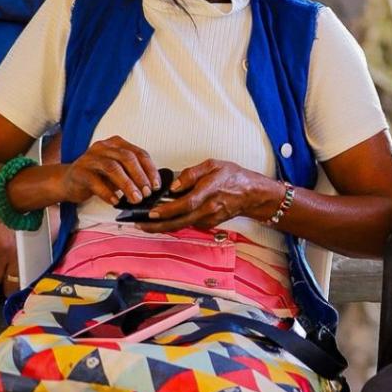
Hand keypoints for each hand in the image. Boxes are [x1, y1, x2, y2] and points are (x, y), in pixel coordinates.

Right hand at [59, 136, 161, 205]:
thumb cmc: (98, 176)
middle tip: (147, 193)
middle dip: (140, 177)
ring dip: (127, 185)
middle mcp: (103, 147)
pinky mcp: (79, 171)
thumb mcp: (119, 172)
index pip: (139, 153)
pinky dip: (107, 192)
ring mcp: (90, 158)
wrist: (68, 182)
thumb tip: (153, 186)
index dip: (150, 170)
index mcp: (117, 144)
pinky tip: (115, 201)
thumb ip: (133, 174)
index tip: (156, 185)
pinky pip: (95, 181)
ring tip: (135, 199)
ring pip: (113, 168)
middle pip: (127, 158)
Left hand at [136, 159, 278, 232]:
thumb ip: (192, 173)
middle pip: (180, 221)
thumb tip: (174, 186)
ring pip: (182, 225)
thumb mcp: (213, 165)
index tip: (151, 212)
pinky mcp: (209, 223)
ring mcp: (209, 218)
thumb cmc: (233, 176)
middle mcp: (209, 208)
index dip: (168, 210)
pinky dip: (174, 223)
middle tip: (139, 224)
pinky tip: (163, 219)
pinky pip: (188, 224)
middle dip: (158, 225)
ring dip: (163, 226)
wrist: (252, 193)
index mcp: (209, 191)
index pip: (186, 204)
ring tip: (145, 223)